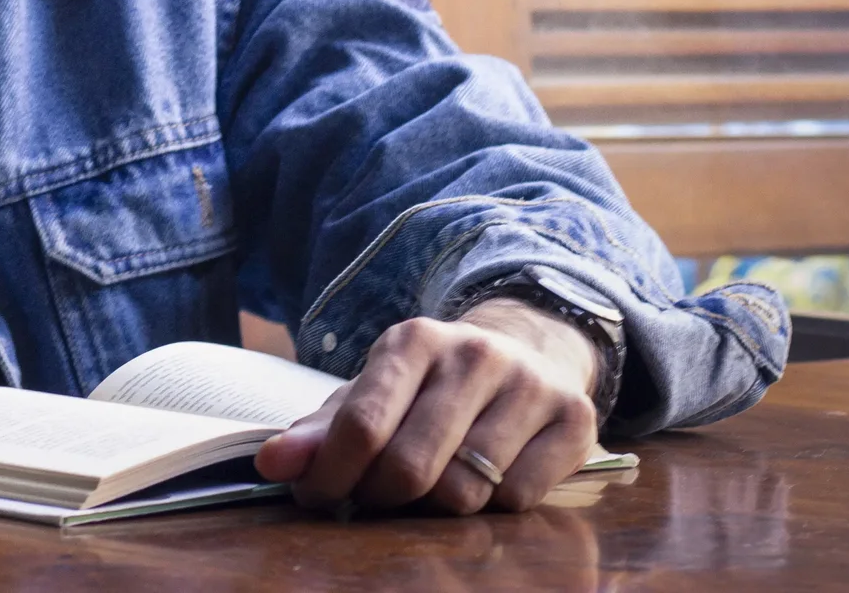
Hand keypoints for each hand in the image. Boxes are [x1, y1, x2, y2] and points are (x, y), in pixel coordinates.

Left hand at [254, 300, 599, 514]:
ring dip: (437, 506)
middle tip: (374, 498)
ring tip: (431, 485)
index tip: (315, 496)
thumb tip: (271, 464)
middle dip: (380, 498)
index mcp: (413, 340)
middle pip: (412, 468)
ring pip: (466, 491)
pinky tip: (487, 479)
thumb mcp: (375, 391)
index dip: (331, 475)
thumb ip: (321, 431)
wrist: (528, 351)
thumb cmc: (432, 385)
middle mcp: (475, 354)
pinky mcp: (577, 419)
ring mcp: (530, 385)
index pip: (362, 424)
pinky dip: (494, 507)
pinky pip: (519, 499)